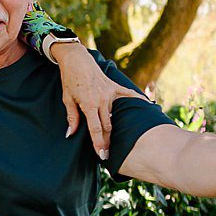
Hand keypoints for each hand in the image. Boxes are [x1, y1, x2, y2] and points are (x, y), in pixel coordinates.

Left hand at [54, 40, 137, 159]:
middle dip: (107, 141)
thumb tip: (70, 134)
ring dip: (115, 129)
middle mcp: (102, 99)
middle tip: (108, 154)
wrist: (77, 60)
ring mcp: (111, 93)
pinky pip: (129, 95)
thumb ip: (72, 117)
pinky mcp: (115, 86)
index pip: (96, 129)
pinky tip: (149, 107)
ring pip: (115, 116)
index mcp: (89, 104)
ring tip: (118, 142)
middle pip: (107, 126)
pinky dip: (139, 101)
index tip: (102, 155)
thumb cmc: (70, 80)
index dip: (99, 143)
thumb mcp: (67, 99)